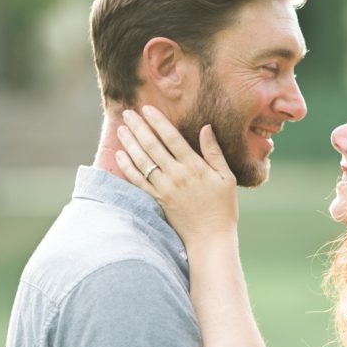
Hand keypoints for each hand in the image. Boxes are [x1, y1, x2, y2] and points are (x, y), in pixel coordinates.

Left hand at [115, 106, 238, 249]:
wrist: (210, 238)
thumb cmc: (223, 207)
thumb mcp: (226, 177)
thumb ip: (214, 152)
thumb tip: (206, 128)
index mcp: (195, 167)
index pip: (172, 138)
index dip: (158, 121)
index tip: (147, 108)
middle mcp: (176, 175)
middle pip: (152, 146)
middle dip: (139, 127)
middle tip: (127, 113)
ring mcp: (164, 189)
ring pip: (142, 161)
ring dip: (130, 143)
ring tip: (121, 129)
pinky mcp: (157, 200)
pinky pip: (138, 180)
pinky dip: (128, 167)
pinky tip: (120, 155)